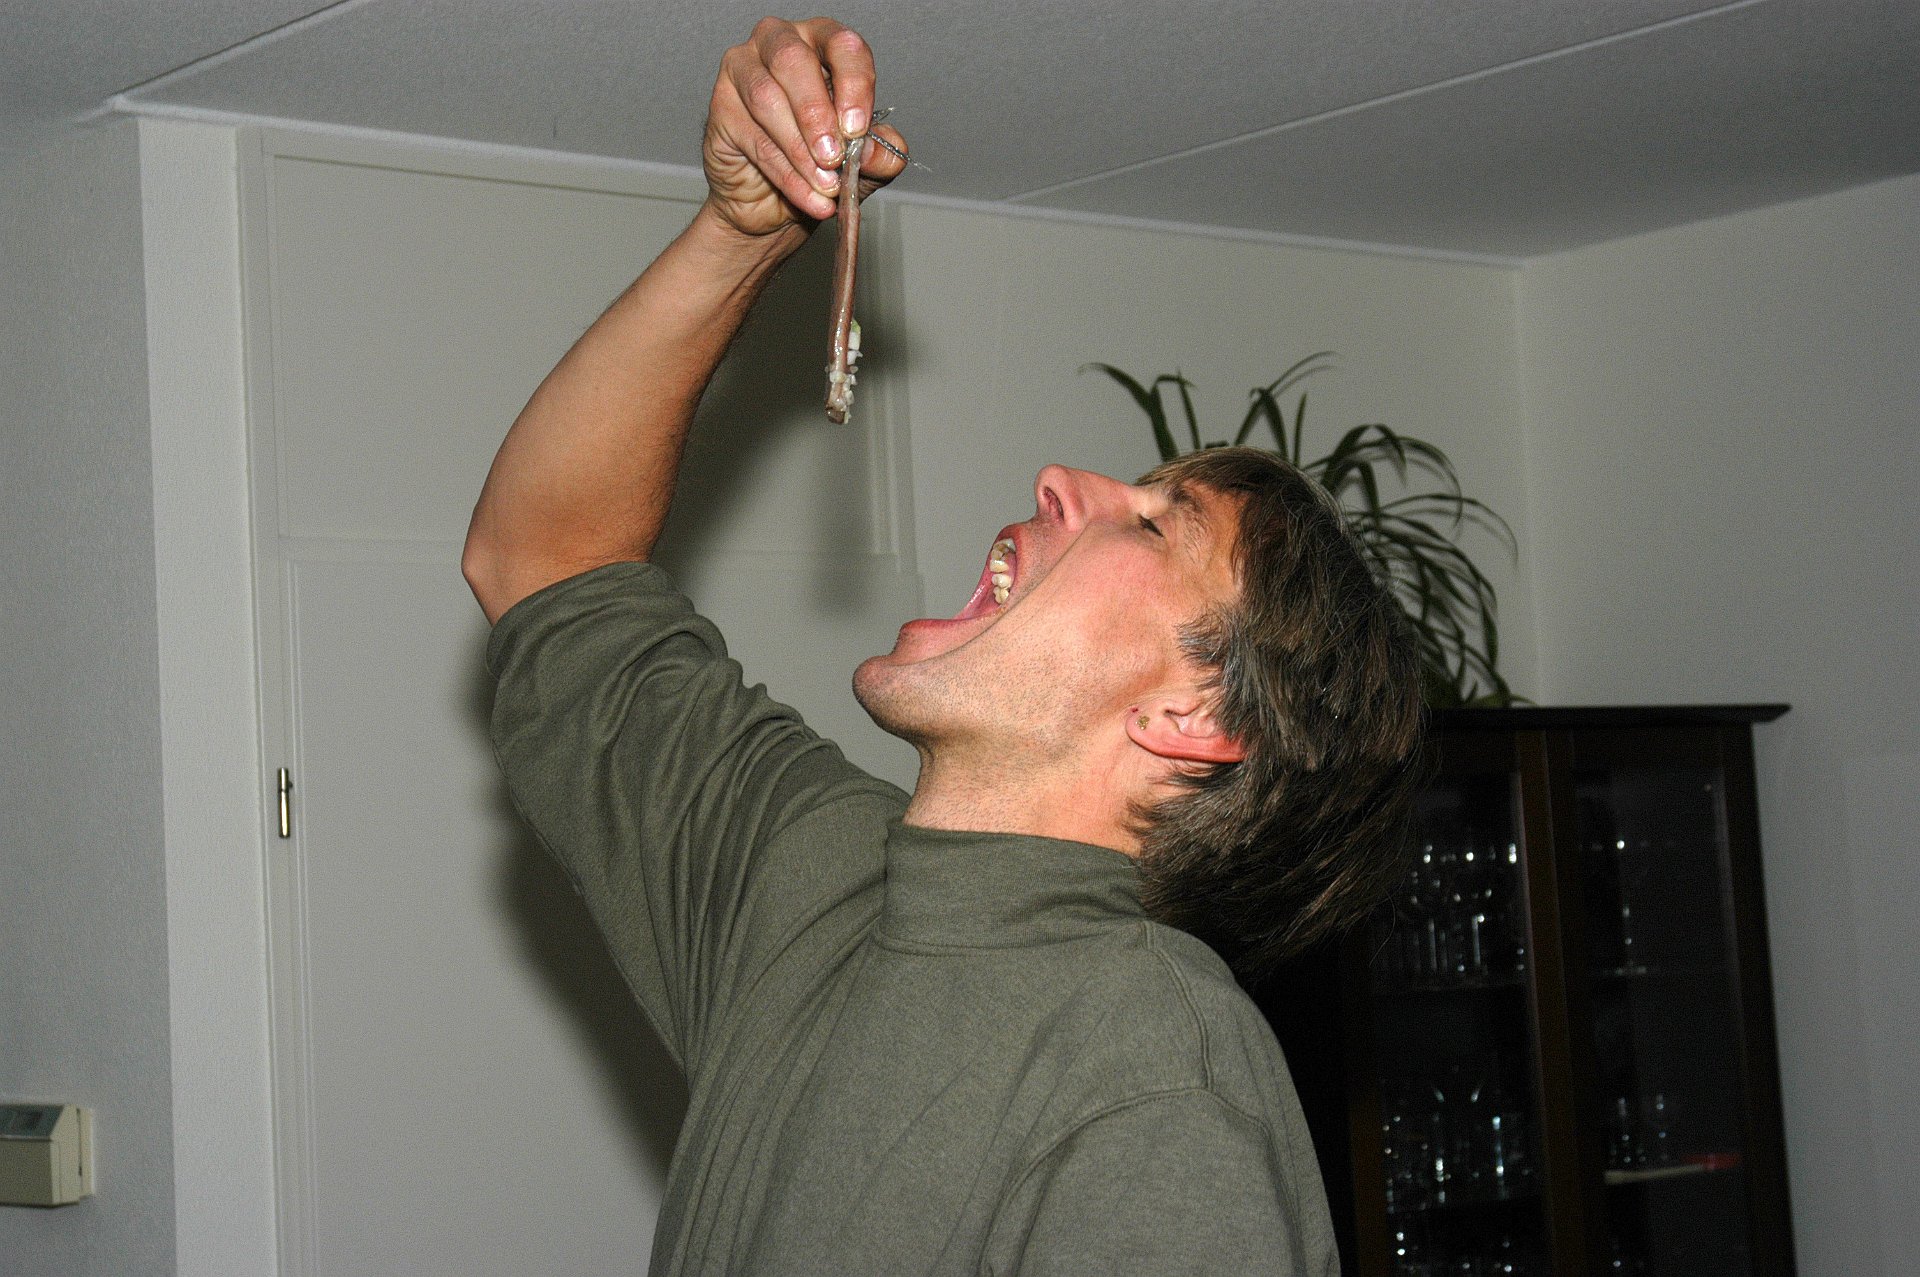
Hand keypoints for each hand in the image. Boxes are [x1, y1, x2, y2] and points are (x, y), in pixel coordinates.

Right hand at [702, 17, 907, 236]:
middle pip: (793, 60)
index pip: (842, 45)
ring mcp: (743, 70)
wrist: (773, 205)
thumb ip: (879, 154)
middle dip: (817, 113)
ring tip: (825, 184)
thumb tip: (877, 151)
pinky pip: (755, 138)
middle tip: (834, 155)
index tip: (858, 128)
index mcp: (822, 43)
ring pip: (767, 99)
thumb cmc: (819, 165)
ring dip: (801, 150)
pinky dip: (787, 174)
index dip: (854, 84)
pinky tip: (809, 195)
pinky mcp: (721, 106)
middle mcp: (779, 44)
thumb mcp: (862, 162)